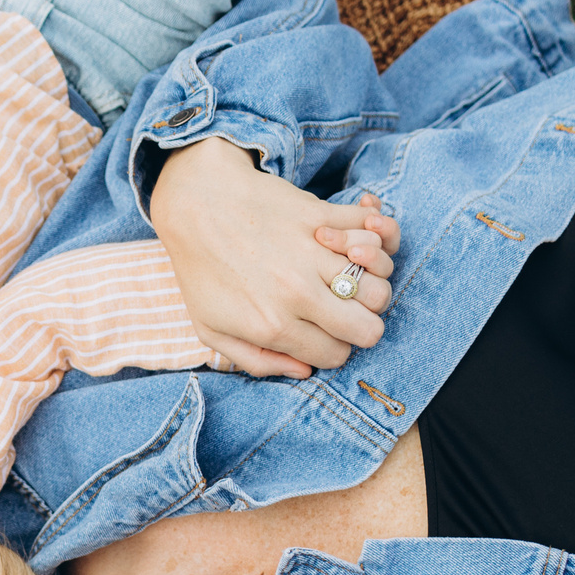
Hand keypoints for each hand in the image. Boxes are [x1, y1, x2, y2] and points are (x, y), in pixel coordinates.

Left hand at [151, 136, 398, 377]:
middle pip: (370, 327)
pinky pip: (373, 235)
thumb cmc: (200, 269)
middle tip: (341, 313)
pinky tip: (352, 242)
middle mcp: (299, 293)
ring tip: (348, 278)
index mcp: (273, 325)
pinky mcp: (322, 216)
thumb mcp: (211, 329)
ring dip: (371, 284)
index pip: (337, 355)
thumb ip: (258, 361)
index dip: (333, 348)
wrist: (195, 203)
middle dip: (361, 326)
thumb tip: (304, 372)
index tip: (320, 335)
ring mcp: (314, 253)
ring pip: (380, 284)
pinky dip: (373, 239)